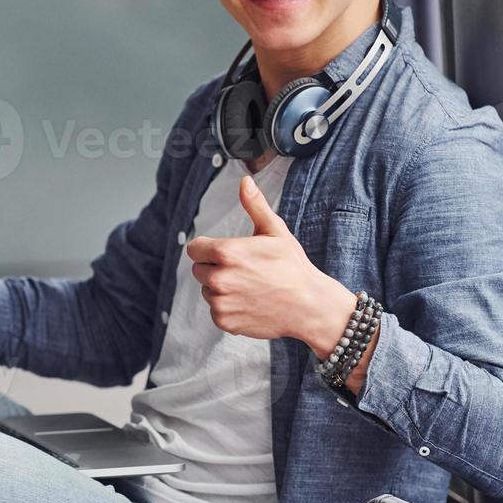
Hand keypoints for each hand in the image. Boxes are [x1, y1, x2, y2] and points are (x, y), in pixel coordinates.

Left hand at [186, 175, 353, 344]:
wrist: (308, 305)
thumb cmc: (293, 266)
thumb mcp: (275, 231)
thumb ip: (255, 205)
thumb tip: (244, 181)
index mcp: (227, 253)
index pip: (194, 248)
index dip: (208, 248)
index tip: (227, 252)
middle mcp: (219, 278)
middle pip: (199, 269)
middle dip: (215, 268)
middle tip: (244, 270)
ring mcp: (221, 302)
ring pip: (207, 291)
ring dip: (221, 289)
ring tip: (250, 287)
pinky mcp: (225, 321)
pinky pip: (216, 310)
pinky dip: (228, 308)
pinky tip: (250, 302)